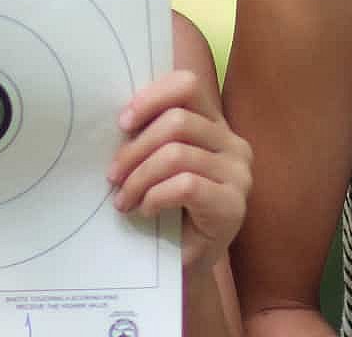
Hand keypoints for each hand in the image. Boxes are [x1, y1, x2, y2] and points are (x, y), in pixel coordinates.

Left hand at [108, 69, 253, 267]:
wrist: (183, 266)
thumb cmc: (167, 212)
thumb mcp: (159, 166)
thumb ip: (152, 137)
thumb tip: (119, 118)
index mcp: (215, 125)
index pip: (187, 86)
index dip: (152, 97)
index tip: (122, 123)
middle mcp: (233, 144)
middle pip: (177, 121)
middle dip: (135, 149)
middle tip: (113, 176)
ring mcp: (238, 174)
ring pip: (176, 154)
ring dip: (138, 178)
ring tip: (123, 200)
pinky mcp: (233, 205)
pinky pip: (185, 185)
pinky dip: (156, 196)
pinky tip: (146, 210)